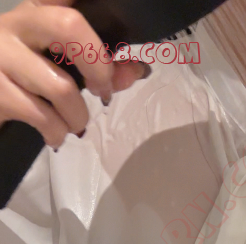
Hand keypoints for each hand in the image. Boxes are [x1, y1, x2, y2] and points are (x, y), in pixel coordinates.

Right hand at [0, 0, 147, 148]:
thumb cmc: (25, 80)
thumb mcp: (58, 64)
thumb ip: (99, 66)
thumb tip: (136, 71)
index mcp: (36, 10)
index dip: (96, 5)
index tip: (115, 34)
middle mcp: (16, 24)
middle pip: (69, 26)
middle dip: (98, 66)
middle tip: (101, 89)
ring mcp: (2, 56)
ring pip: (61, 88)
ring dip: (78, 117)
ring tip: (74, 123)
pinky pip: (44, 117)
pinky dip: (58, 133)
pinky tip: (54, 134)